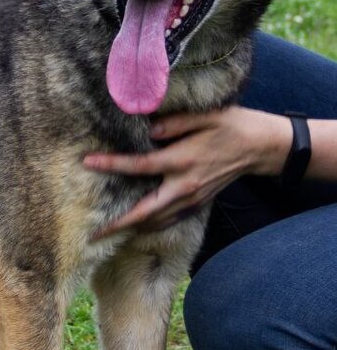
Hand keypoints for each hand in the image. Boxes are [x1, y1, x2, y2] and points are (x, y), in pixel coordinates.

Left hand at [83, 107, 290, 238]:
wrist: (260, 147)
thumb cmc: (231, 126)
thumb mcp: (205, 116)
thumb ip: (174, 122)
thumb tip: (148, 128)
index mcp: (183, 161)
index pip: (140, 165)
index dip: (113, 164)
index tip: (88, 162)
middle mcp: (185, 186)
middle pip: (145, 211)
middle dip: (119, 224)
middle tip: (93, 234)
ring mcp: (192, 199)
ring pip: (157, 220)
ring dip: (133, 227)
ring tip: (108, 233)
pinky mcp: (198, 203)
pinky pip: (170, 220)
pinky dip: (151, 225)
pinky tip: (136, 225)